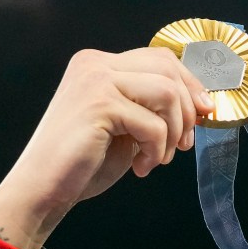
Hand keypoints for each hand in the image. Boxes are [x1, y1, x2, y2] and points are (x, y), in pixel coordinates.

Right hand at [0, 47, 213, 248]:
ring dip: (173, 132)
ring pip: (167, 93)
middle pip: (168, 69)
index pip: (161, 59)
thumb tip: (202, 104)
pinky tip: (140, 168)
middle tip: (183, 144)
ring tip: (159, 158)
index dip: (190, 85)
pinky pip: (153, 125)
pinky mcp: (99, 104)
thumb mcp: (127, 125)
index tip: (204, 114)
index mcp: (100, 63)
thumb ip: (153, 107)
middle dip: (187, 109)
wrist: (43, 189)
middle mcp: (95, 64)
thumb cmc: (84, 161)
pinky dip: (156, 150)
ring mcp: (95, 80)